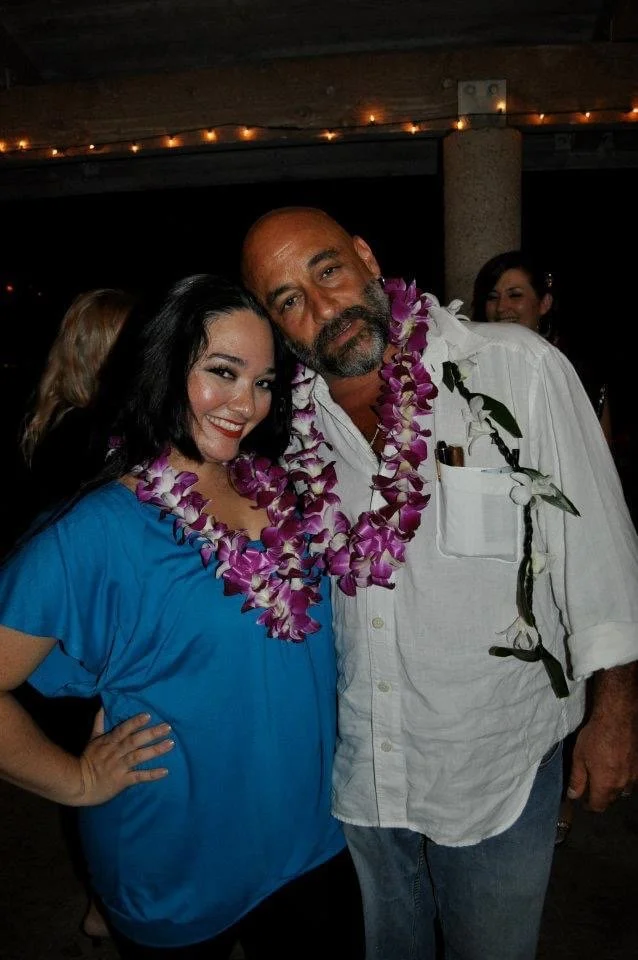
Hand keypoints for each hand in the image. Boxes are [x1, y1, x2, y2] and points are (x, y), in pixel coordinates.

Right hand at [75, 708, 173, 805]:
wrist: (78, 784)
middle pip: (134, 741)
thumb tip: (102, 706)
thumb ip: (99, 723)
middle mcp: (115, 753)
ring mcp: (119, 767)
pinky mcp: (122, 781)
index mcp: (108, 742)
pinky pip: (139, 777)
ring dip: (155, 750)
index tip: (148, 716)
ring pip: (139, 756)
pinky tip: (165, 771)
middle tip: (168, 727)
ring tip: (170, 744)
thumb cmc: (87, 760)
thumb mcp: (92, 739)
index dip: (135, 723)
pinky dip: (152, 774)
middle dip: (151, 734)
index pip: (123, 730)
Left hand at [567, 664, 637, 811]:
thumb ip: (577, 779)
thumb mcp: (579, 757)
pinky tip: (616, 766)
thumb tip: (573, 795)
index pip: (598, 806)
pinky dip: (623, 777)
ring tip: (604, 777)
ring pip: (623, 790)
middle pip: (611, 799)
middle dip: (601, 796)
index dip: (589, 805)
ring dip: (613, 787)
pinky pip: (631, 778)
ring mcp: (634, 775)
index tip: (582, 801)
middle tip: (591, 787)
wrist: (618, 718)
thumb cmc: (595, 737)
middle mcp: (623, 784)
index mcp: (606, 785)